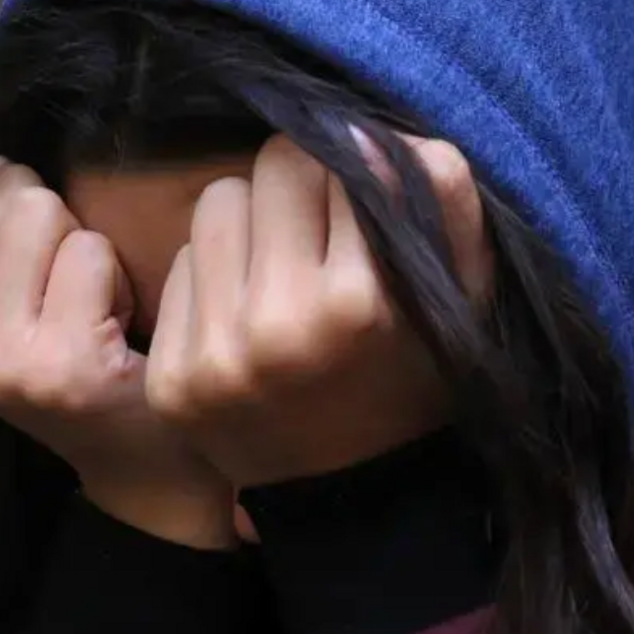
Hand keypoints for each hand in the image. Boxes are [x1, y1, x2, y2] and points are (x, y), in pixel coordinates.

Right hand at [0, 157, 237, 548]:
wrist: (136, 454)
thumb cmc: (71, 355)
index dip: (25, 225)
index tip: (36, 288)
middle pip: (12, 197)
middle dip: (57, 235)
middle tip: (70, 304)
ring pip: (48, 216)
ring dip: (88, 256)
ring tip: (90, 316)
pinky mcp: (56, 364)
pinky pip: (90, 252)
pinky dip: (118, 281)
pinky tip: (113, 336)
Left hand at [145, 135, 492, 488]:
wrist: (356, 502)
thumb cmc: (419, 380)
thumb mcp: (462, 297)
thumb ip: (441, 203)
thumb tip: (366, 131)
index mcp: (360, 302)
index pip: (337, 157)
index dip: (356, 174)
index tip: (365, 211)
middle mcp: (280, 326)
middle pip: (271, 167)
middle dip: (301, 189)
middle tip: (322, 237)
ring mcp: (216, 356)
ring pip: (216, 203)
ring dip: (251, 225)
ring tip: (282, 273)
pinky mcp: (171, 379)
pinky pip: (180, 266)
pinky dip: (213, 279)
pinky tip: (246, 321)